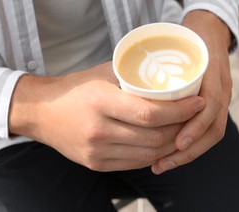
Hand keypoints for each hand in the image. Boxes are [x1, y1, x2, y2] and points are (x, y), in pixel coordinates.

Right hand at [9, 62, 204, 170]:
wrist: (41, 113)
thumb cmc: (75, 88)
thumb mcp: (102, 73)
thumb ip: (133, 75)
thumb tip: (168, 75)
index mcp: (100, 102)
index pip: (149, 113)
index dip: (179, 111)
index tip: (197, 102)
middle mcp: (98, 130)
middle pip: (154, 137)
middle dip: (182, 128)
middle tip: (195, 116)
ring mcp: (97, 151)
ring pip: (148, 155)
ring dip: (172, 144)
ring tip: (184, 130)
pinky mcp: (96, 164)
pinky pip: (135, 163)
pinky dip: (154, 154)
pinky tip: (164, 143)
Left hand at [152, 10, 232, 173]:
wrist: (211, 30)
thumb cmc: (189, 35)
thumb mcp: (176, 41)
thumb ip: (159, 58)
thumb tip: (122, 78)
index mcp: (212, 72)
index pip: (210, 104)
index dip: (195, 125)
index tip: (177, 142)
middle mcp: (222, 88)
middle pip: (214, 128)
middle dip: (189, 151)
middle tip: (161, 163)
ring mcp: (223, 97)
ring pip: (213, 133)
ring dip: (191, 153)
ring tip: (163, 164)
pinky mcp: (217, 104)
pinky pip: (210, 130)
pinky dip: (194, 145)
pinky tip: (174, 153)